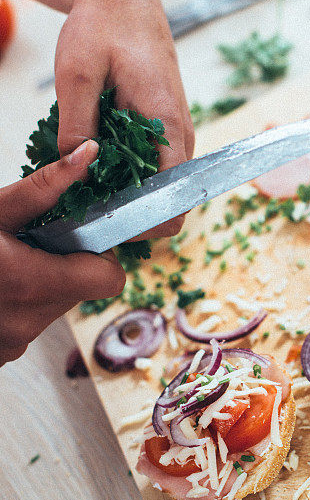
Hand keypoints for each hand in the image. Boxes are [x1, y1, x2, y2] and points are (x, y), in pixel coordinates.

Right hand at [0, 141, 125, 367]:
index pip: (108, 279)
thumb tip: (89, 154)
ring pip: (52, 307)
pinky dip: (16, 304)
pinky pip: (26, 324)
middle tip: (27, 243)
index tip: (74, 236)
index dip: (98, 253)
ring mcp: (10, 345)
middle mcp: (25, 323)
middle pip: (80, 290)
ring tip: (4, 264)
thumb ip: (45, 187)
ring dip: (39, 283)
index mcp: (30, 284)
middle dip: (63, 263)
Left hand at [53, 0, 194, 238]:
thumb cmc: (103, 27)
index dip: (146, 222)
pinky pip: (155, 162)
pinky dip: (130, 171)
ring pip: (163, 181)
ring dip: (129, 191)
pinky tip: (98, 163)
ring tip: (88, 187)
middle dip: (132, 211)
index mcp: (167, 122)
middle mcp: (181, 131)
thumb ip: (78, 125)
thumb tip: (78, 170)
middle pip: (171, 196)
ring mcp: (177, 128)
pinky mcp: (166, 124)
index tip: (108, 223)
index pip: (176, 196)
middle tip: (87, 209)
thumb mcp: (77, 74)